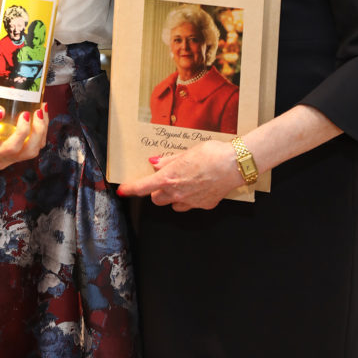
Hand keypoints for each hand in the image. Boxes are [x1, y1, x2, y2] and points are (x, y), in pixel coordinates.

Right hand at [0, 88, 48, 169]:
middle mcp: (2, 159)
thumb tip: (0, 112)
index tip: (25, 113)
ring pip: (35, 148)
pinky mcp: (17, 150)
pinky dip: (40, 130)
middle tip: (39, 111)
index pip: (12, 148)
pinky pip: (34, 143)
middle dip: (39, 131)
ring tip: (42, 109)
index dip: (23, 132)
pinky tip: (40, 114)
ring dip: (42, 130)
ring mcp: (11, 156)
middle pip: (29, 151)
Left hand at [118, 140, 241, 211]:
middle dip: (158, 190)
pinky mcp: (203, 205)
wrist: (234, 164)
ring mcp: (190, 201)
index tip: (122, 190)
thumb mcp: (186, 152)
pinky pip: (190, 205)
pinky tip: (199, 187)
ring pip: (172, 204)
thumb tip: (154, 163)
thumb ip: (168, 160)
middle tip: (166, 178)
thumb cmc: (211, 154)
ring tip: (184, 182)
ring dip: (173, 196)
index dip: (130, 189)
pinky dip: (190, 198)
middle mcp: (177, 193)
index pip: (143, 187)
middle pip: (157, 198)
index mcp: (169, 178)